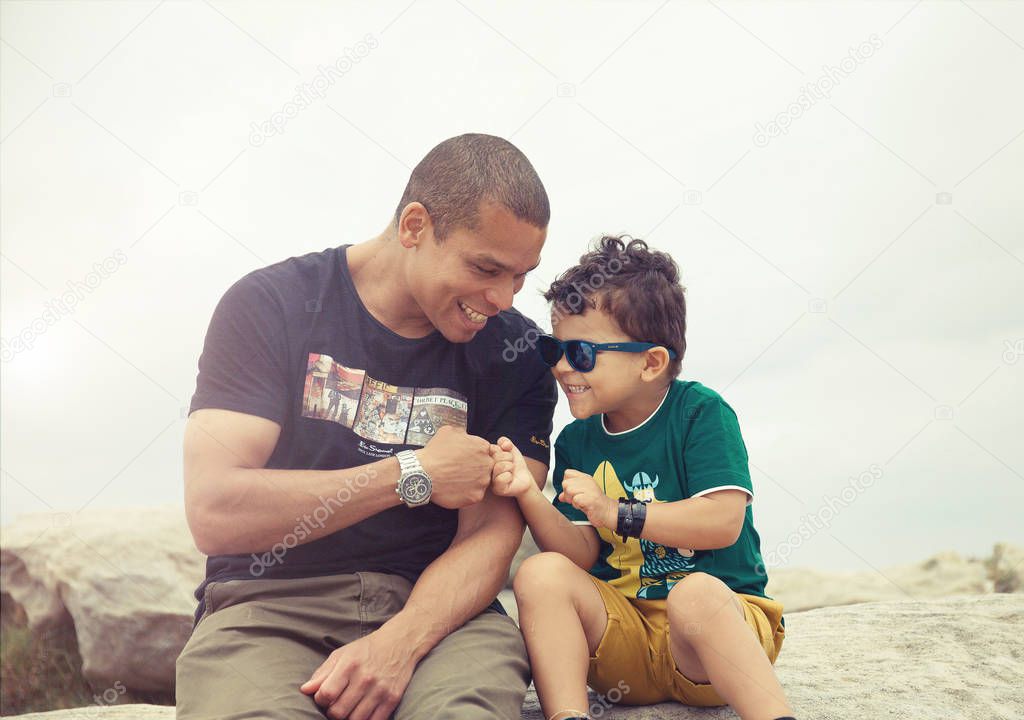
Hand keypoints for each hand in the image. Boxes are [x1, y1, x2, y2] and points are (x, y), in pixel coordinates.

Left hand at [300, 626, 414, 719]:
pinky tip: (362, 712)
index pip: (326, 694)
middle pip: (338, 712)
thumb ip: (323, 673)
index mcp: (349, 665)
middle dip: (332, 712)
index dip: (320, 700)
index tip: (324, 697)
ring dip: (347, 718)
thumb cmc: (367, 649)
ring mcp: (380, 690)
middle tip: (336, 705)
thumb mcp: (342, 654)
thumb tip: (305, 690)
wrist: (400, 642)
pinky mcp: (392, 699)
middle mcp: (365, 678)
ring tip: (348, 709)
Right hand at [417, 425, 492, 508]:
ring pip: (481, 482)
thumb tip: (465, 435)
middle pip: (486, 467)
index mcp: (482, 447)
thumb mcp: (449, 431)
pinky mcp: (476, 496)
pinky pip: (475, 495)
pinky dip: (466, 493)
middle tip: (460, 471)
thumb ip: (463, 433)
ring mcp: (483, 481)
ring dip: (472, 482)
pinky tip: (455, 489)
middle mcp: (487, 464)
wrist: (423, 473)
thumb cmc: (434, 452)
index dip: (474, 455)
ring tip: (456, 481)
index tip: (464, 459)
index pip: (485, 451)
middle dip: (475, 468)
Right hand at [489, 437, 536, 497]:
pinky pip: (502, 478)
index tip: (506, 455)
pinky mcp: (496, 489)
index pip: (492, 448)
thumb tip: (504, 445)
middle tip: (510, 464)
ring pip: (500, 466)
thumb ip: (505, 442)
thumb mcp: (511, 450)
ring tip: (510, 471)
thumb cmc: (515, 464)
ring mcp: (490, 480)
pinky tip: (510, 479)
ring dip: (510, 467)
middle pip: (497, 456)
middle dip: (508, 458)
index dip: (503, 450)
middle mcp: (485, 470)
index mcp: (486, 459)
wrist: (524, 478)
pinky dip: (509, 477)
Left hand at [559, 469, 616, 528]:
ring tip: (580, 503)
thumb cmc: (595, 504)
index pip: (568, 473)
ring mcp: (589, 489)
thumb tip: (561, 496)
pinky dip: (577, 505)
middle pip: (565, 483)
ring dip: (572, 500)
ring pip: (569, 490)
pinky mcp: (590, 498)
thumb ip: (571, 494)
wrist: (608, 511)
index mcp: (585, 478)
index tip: (571, 491)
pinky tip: (584, 506)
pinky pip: (575, 500)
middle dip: (567, 494)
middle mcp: (587, 481)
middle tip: (575, 499)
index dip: (566, 483)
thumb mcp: (582, 495)